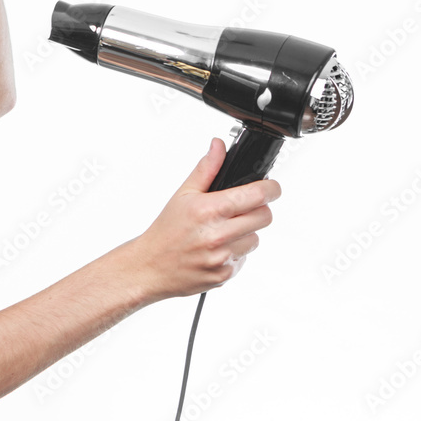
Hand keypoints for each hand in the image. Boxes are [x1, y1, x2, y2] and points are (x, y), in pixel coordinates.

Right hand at [123, 138, 279, 304]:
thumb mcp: (183, 194)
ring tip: (222, 231)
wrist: (150, 266)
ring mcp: (223, 257)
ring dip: (245, 233)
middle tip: (240, 209)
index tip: (270, 188)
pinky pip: (244, 258)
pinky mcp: (226, 274)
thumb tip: (218, 146)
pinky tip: (216, 248)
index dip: (270, 188)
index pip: (259, 195)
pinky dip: (235, 252)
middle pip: (265, 216)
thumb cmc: (166, 231)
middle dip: (257, 209)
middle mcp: (218, 234)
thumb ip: (206, 168)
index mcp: (209, 210)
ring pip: (256, 238)